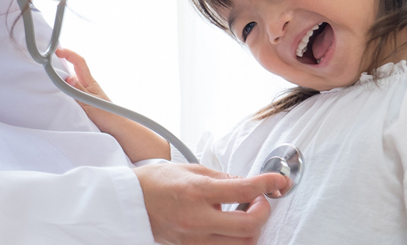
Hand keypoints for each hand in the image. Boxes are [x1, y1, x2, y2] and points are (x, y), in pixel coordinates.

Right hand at [55, 48, 120, 129]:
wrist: (116, 127)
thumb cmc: (107, 116)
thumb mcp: (90, 104)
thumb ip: (78, 92)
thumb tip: (68, 78)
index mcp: (89, 82)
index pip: (79, 62)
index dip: (69, 54)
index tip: (57, 50)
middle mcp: (87, 84)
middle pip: (73, 67)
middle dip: (62, 60)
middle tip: (48, 59)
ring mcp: (85, 91)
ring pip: (71, 78)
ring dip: (61, 74)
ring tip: (48, 74)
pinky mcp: (83, 99)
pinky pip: (71, 89)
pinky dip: (63, 86)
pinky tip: (57, 90)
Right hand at [134, 163, 288, 244]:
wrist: (128, 202)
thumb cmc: (154, 183)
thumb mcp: (189, 169)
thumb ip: (220, 177)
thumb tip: (244, 183)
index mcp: (196, 192)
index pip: (243, 190)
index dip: (268, 184)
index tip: (279, 181)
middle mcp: (197, 219)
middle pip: (249, 225)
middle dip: (263, 211)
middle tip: (261, 200)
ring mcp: (194, 238)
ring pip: (242, 244)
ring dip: (252, 229)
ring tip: (246, 213)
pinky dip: (236, 239)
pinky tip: (231, 225)